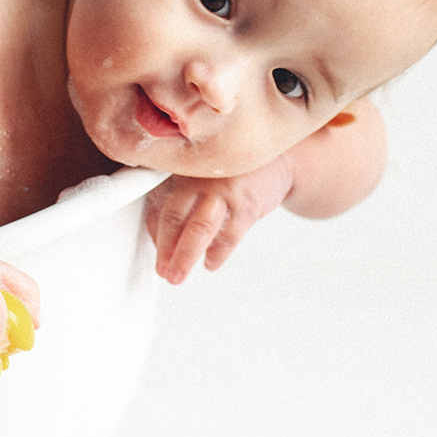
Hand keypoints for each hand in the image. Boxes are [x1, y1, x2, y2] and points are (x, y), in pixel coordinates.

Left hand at [144, 159, 293, 283]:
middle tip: (163, 271)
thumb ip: (182, 200)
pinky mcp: (247, 205)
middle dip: (165, 249)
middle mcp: (201, 176)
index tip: (157, 254)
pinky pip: (228, 236)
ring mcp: (224, 190)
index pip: (160, 204)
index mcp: (185, 169)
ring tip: (178, 275)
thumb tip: (159, 237)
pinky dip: (217, 253)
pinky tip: (210, 262)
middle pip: (174, 216)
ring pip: (199, 228)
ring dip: (186, 256)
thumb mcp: (204, 176)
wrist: (281, 161)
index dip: (155, 233)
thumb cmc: (235, 172)